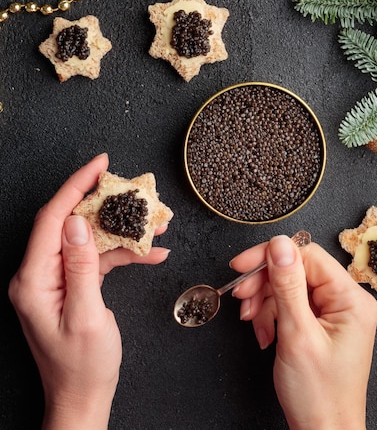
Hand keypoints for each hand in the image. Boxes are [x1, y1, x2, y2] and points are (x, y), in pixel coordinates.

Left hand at [8, 153, 169, 429]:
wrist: (83, 398)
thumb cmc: (81, 367)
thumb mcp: (85, 317)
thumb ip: (80, 266)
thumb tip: (79, 222)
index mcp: (34, 279)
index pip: (52, 219)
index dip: (76, 186)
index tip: (100, 164)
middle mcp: (41, 273)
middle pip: (73, 222)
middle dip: (107, 205)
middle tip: (134, 190)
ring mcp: (58, 278)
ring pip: (91, 238)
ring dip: (123, 231)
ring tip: (156, 224)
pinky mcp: (74, 283)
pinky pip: (99, 258)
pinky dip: (125, 254)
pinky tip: (152, 254)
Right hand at [230, 236, 376, 429]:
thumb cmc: (319, 395)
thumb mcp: (297, 335)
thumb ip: (287, 286)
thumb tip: (279, 244)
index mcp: (350, 298)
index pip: (307, 255)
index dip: (271, 256)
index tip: (243, 265)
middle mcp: (345, 301)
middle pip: (295, 270)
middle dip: (264, 284)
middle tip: (242, 296)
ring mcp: (332, 312)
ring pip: (288, 286)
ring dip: (264, 302)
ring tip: (252, 321)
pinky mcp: (318, 323)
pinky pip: (289, 304)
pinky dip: (270, 315)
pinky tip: (263, 332)